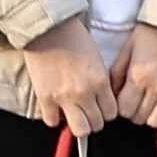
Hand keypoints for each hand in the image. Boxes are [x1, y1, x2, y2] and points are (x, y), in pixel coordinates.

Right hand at [15, 15, 123, 144]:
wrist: (47, 26)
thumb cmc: (73, 36)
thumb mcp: (96, 58)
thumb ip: (99, 81)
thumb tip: (98, 99)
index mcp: (100, 81)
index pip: (111, 113)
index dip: (106, 111)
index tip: (100, 107)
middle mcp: (84, 93)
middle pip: (96, 125)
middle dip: (93, 119)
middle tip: (86, 111)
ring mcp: (64, 97)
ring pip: (79, 130)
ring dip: (77, 124)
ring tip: (72, 114)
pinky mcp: (45, 97)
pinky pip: (52, 121)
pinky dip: (54, 117)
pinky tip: (55, 108)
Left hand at [109, 24, 156, 135]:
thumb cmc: (155, 31)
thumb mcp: (128, 47)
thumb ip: (117, 72)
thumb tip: (109, 91)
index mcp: (138, 76)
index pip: (123, 109)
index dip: (119, 109)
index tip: (121, 103)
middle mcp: (156, 87)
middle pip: (138, 117)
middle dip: (132, 114)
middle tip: (133, 105)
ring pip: (156, 121)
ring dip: (148, 119)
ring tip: (147, 110)